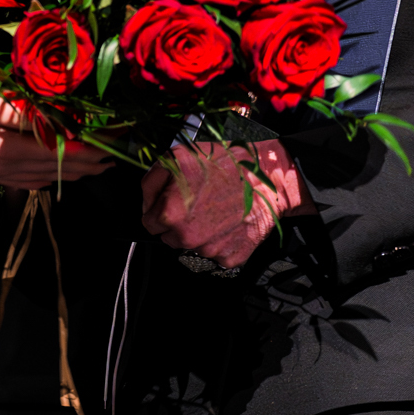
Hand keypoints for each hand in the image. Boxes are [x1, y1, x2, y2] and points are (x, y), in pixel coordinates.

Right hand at [0, 88, 109, 190]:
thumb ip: (24, 113)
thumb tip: (58, 119)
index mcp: (9, 150)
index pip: (63, 153)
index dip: (92, 149)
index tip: (112, 142)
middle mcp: (8, 170)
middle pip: (60, 172)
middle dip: (91, 164)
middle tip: (114, 156)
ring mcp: (0, 177)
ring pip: (48, 180)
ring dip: (75, 173)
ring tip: (96, 166)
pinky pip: (31, 182)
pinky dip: (52, 178)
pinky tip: (59, 173)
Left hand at [140, 140, 312, 269]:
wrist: (268, 178)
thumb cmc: (226, 164)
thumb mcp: (178, 156)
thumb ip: (151, 182)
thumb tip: (145, 204)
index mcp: (170, 214)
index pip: (149, 224)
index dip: (159, 210)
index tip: (173, 202)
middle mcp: (187, 237)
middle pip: (170, 238)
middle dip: (179, 223)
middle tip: (199, 202)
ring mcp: (210, 250)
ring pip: (193, 246)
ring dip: (201, 232)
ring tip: (217, 209)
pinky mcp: (231, 257)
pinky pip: (217, 254)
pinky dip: (222, 241)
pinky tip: (230, 222)